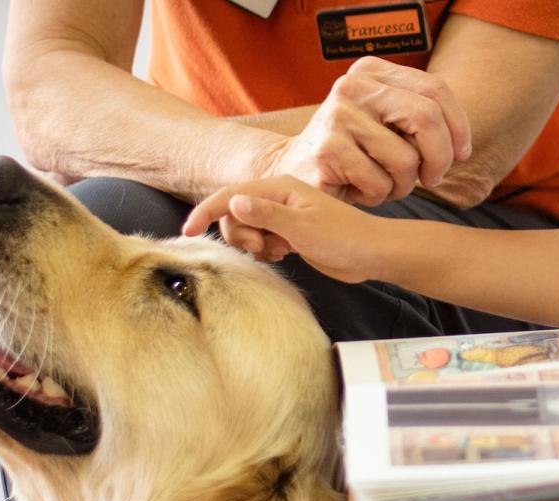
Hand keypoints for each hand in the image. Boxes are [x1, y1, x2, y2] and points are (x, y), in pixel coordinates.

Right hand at [183, 176, 383, 283]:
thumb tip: (233, 202)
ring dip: (252, 245)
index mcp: (279, 188)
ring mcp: (283, 215)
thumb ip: (266, 215)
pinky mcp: (288, 233)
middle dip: (239, 235)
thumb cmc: (344, 238)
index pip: (230, 195)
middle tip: (263, 248)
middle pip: (234, 214)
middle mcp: (278, 198)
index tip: (188, 231)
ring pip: (246, 229)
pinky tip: (283, 255)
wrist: (371, 254)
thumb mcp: (302, 227)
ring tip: (277, 252)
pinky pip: (261, 240)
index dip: (206, 212)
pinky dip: (264, 251)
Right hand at [257, 57, 471, 206]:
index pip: (434, 89)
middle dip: (440, 157)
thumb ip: (418, 120)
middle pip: (427, 118)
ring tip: (384, 185)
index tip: (461, 154)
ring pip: (406, 160)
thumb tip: (460, 143)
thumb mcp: (384, 126)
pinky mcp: (329, 151)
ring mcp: (338, 116)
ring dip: (404, 185)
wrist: (289, 173)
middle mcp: (353, 86)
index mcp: (370, 72)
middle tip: (432, 179)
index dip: (458, 126)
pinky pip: (381, 182)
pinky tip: (359, 191)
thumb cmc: (351, 156)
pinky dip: (378, 196)